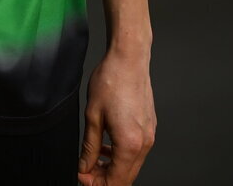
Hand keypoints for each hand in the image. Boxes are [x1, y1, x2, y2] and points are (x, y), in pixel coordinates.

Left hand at [77, 47, 155, 184]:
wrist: (129, 58)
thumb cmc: (111, 80)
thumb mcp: (93, 115)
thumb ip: (89, 146)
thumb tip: (84, 166)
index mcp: (129, 144)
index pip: (116, 181)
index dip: (96, 184)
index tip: (82, 176)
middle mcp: (144, 143)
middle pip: (125, 177)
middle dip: (104, 178)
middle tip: (86, 169)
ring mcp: (150, 135)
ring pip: (131, 165)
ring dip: (113, 167)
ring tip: (95, 157)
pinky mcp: (150, 127)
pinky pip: (137, 151)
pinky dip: (122, 154)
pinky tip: (108, 144)